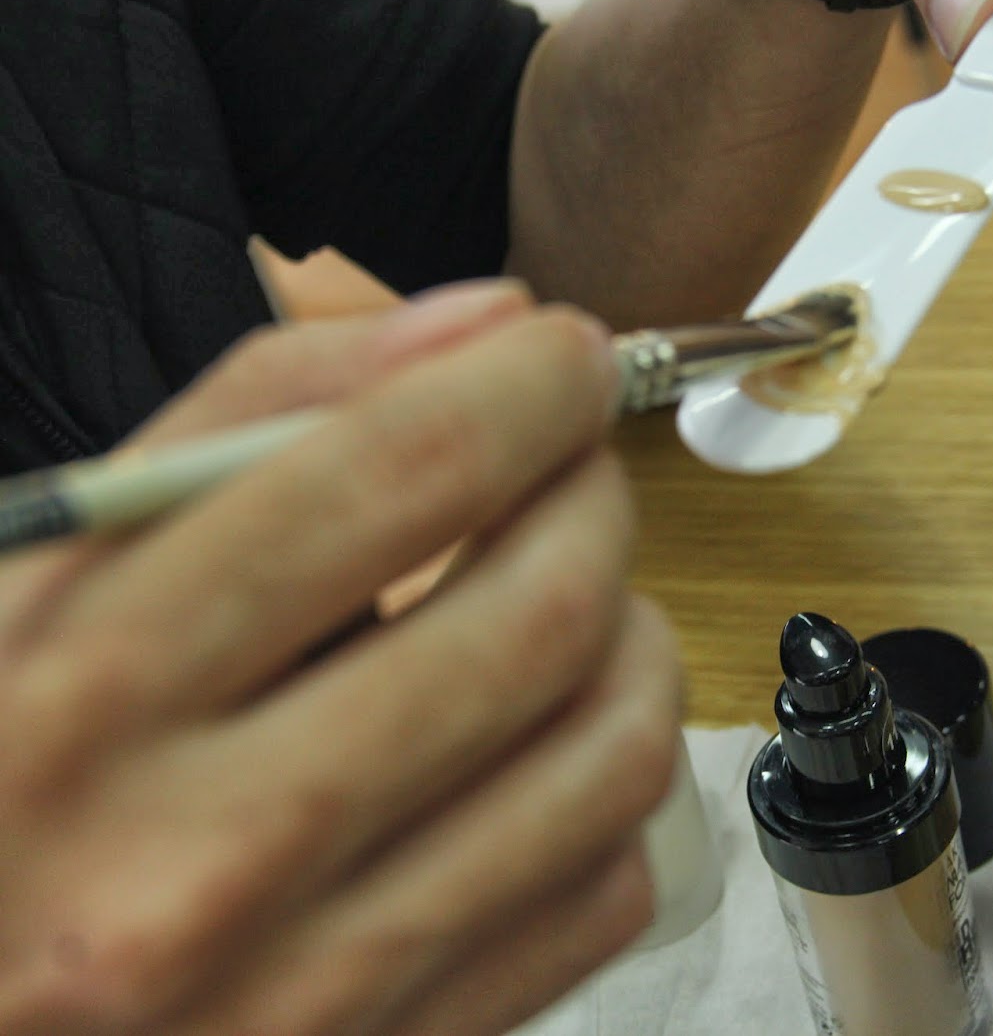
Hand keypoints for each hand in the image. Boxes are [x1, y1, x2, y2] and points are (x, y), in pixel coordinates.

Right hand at [0, 281, 682, 1033]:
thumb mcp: (28, 588)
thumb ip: (243, 429)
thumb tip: (482, 325)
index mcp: (71, 703)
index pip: (389, 480)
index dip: (525, 385)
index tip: (565, 354)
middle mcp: (196, 867)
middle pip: (535, 618)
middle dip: (594, 498)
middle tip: (573, 468)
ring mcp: (310, 996)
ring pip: (606, 758)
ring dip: (631, 637)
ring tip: (577, 599)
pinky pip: (601, 890)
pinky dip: (605, 786)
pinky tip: (539, 747)